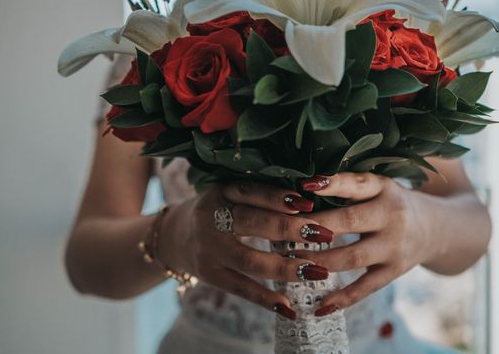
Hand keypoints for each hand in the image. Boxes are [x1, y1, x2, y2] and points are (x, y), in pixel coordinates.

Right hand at [158, 182, 333, 319]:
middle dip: (289, 229)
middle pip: (252, 223)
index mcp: (221, 192)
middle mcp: (211, 219)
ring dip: (285, 267)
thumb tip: (310, 200)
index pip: (250, 191)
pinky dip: (265, 299)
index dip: (277, 197)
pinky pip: (240, 288)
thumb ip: (260, 195)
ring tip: (316, 271)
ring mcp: (208, 250)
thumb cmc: (220, 210)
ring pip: (248, 260)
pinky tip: (289, 307)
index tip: (308, 202)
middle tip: (323, 233)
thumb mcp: (231, 193)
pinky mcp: (210, 275)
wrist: (175, 236)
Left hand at [293, 173, 437, 315]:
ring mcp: (394, 245)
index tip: (305, 184)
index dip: (331, 184)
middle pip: (349, 222)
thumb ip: (348, 186)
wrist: (437, 228)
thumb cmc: (391, 202)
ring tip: (291, 263)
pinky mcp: (395, 270)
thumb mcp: (378, 186)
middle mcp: (392, 215)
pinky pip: (366, 287)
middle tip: (284, 231)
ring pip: (353, 257)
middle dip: (314, 228)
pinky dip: (342, 298)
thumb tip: (298, 190)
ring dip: (319, 262)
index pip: (356, 184)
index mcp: (383, 187)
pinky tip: (320, 306)